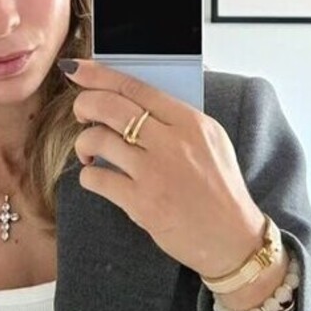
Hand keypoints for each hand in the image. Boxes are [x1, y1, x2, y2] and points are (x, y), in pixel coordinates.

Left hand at [63, 59, 266, 279]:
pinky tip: (97, 178)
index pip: (136, 88)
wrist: (232, 238)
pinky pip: (97, 179)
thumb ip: (178, 121)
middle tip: (80, 113)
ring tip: (90, 153)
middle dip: (84, 104)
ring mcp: (155, 173)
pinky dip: (89, 176)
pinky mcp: (141, 203)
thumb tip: (137, 103)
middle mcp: (172, 143)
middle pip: (110, 108)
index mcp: (190, 122)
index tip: (78, 72)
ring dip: (84, 143)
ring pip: (97, 140)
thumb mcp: (212, 143)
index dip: (99, 76)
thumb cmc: (221, 192)